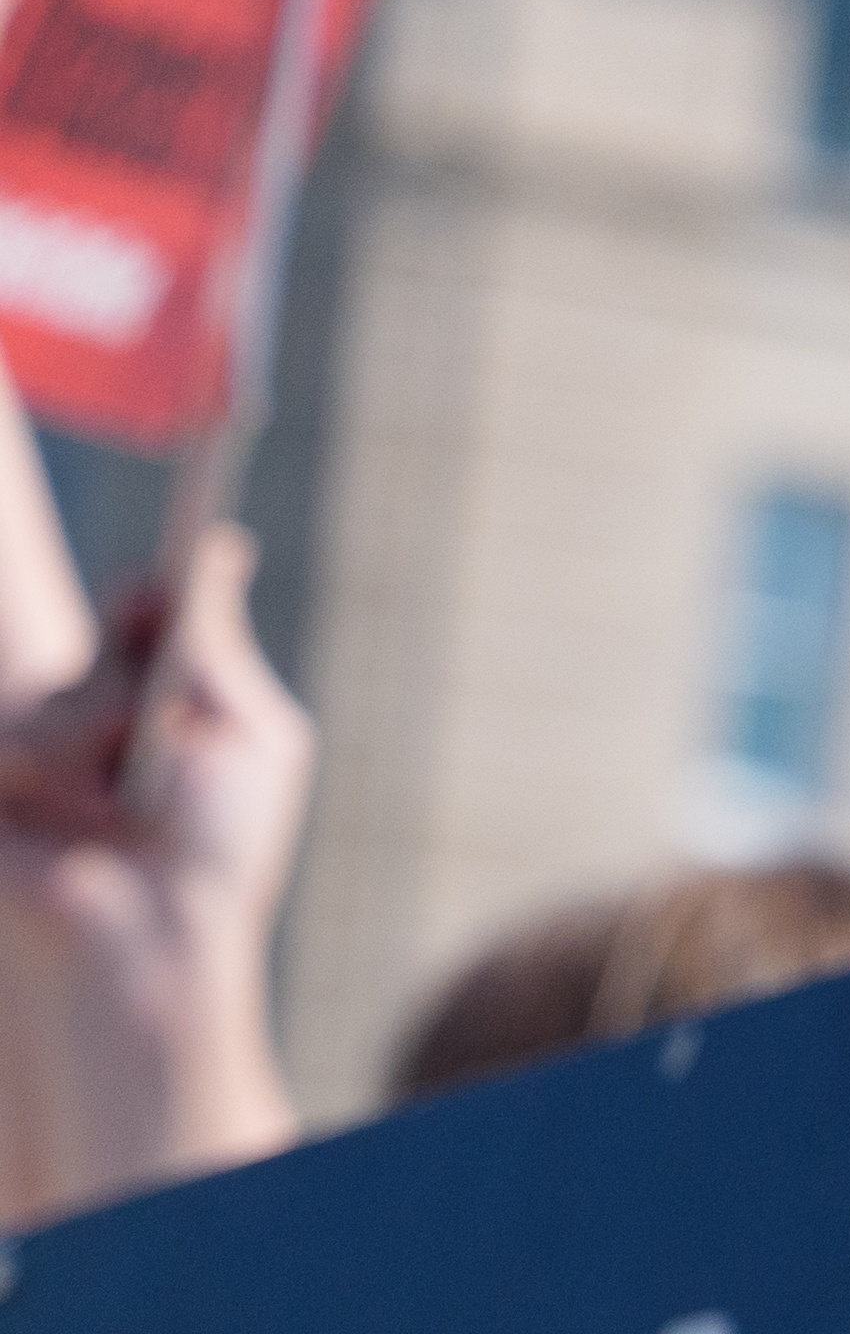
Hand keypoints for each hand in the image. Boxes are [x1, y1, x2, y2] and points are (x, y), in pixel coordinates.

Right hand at [0, 535, 310, 1203]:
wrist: (141, 948)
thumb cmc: (213, 856)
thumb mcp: (247, 740)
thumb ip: (215, 648)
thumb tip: (218, 542)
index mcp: (168, 700)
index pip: (155, 605)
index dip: (160, 569)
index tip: (188, 480)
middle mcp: (100, 714)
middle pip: (116, 627)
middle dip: (134, 652)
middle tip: (148, 714)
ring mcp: (37, 750)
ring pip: (65, 687)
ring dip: (95, 736)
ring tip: (116, 806)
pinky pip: (12, 738)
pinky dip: (43, 772)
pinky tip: (68, 821)